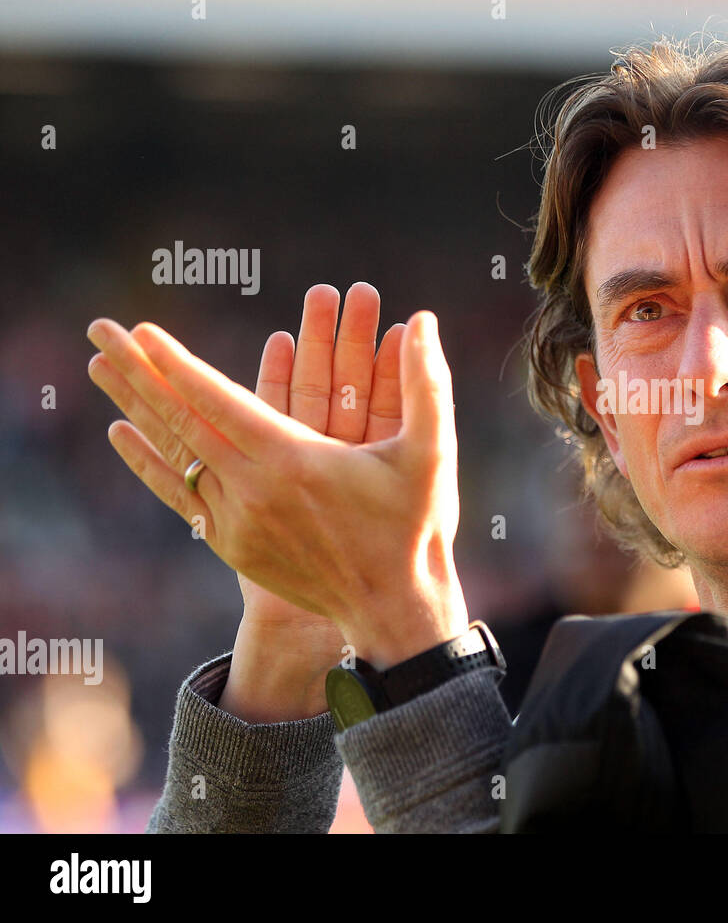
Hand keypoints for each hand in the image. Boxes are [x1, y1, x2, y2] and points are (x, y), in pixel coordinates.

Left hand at [86, 293, 467, 671]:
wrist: (393, 605)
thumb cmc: (415, 525)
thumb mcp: (431, 452)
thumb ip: (425, 383)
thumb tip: (425, 320)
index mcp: (295, 460)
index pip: (219, 402)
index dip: (178, 364)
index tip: (144, 330)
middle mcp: (254, 489)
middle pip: (180, 420)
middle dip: (137, 371)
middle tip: (100, 330)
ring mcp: (238, 520)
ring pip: (174, 453)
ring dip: (135, 406)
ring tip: (98, 369)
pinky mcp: (232, 545)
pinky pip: (179, 494)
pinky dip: (148, 461)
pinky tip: (121, 433)